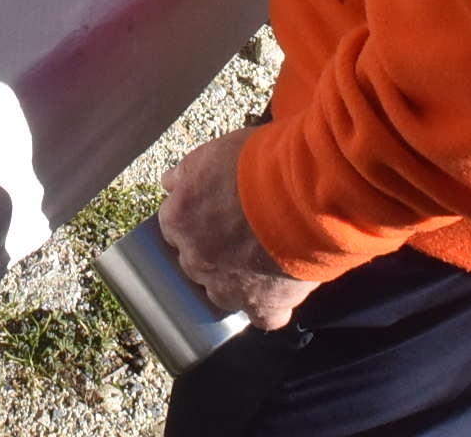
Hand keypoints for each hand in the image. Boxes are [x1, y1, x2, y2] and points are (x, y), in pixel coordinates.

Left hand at [159, 129, 318, 331]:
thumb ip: (185, 173)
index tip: (214, 214)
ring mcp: (228, 288)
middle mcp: (196, 260)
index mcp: (179, 221)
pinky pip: (263, 316)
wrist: (301, 194)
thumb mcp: (210, 154)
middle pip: (198, 263)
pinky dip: (271, 306)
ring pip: (225, 293)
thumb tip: (169, 183)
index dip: (197, 220)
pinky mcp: (263, 305)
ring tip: (265, 261)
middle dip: (215, 252)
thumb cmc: (255, 166)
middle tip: (243, 234)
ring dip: (239, 281)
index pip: (175, 227)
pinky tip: (281, 291)